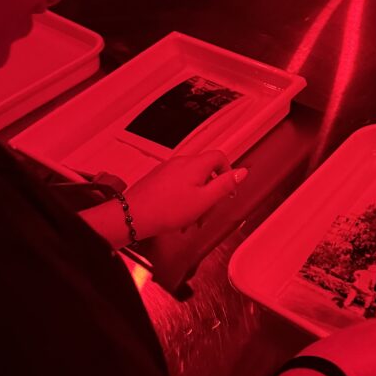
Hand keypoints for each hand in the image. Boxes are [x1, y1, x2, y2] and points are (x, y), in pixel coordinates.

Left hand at [125, 150, 246, 239]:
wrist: (133, 215)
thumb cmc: (166, 210)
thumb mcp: (204, 201)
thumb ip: (225, 185)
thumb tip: (242, 172)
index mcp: (195, 165)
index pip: (220, 157)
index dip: (228, 172)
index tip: (228, 190)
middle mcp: (181, 162)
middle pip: (205, 171)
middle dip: (210, 192)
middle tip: (208, 211)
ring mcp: (167, 169)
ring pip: (191, 180)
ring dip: (197, 198)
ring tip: (192, 219)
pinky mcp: (158, 179)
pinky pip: (177, 184)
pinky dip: (183, 198)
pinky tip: (178, 216)